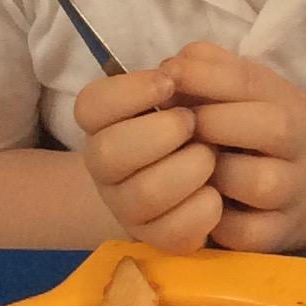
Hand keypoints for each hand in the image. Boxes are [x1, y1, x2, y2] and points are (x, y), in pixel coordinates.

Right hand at [74, 67, 221, 250]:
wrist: (214, 177)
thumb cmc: (195, 123)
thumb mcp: (194, 88)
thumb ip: (190, 69)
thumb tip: (181, 66)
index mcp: (103, 124)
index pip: (90, 106)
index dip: (130, 92)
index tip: (168, 82)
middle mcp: (105, 168)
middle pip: (108, 153)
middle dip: (162, 132)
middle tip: (192, 123)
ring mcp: (127, 207)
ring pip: (145, 193)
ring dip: (190, 168)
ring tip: (209, 157)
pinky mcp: (157, 239)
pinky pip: (174, 231)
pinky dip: (204, 208)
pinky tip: (215, 193)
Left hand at [162, 41, 305, 255]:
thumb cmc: (273, 136)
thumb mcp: (257, 94)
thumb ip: (216, 71)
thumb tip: (174, 66)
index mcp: (291, 105)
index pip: (251, 81)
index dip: (204, 75)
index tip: (170, 76)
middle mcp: (300, 148)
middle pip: (271, 127)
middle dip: (214, 122)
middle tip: (178, 126)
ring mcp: (292, 195)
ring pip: (256, 182)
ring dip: (213, 172)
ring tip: (189, 166)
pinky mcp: (276, 237)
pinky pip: (241, 231)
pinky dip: (213, 219)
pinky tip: (197, 202)